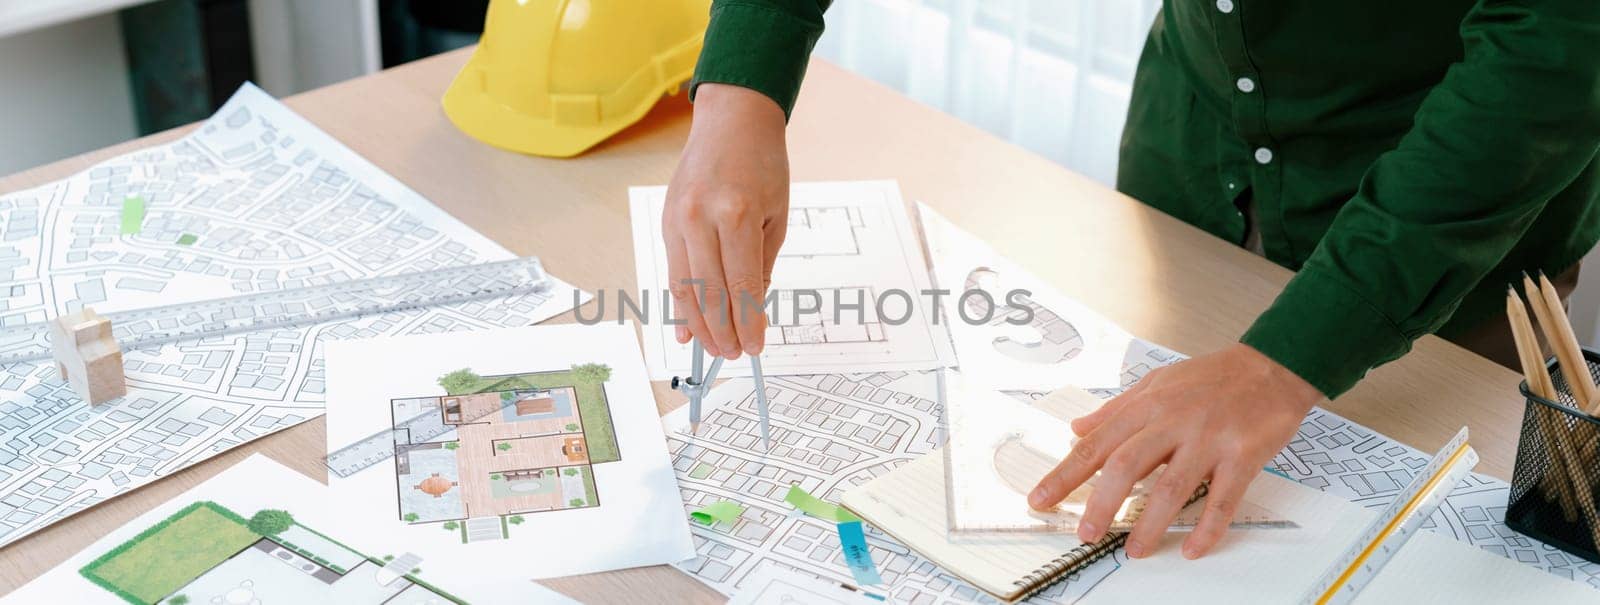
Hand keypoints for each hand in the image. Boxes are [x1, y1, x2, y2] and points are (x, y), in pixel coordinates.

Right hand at [662, 83, 789, 358]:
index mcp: (737, 214)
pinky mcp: (665, 222)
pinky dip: (679, 303)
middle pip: (709, 291)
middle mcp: (701, 218)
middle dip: (722, 330)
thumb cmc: (763, 163)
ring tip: (713, 349)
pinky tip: (685, 328)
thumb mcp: (777, 214)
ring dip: (699, 324)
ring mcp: (678, 220)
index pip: (741, 283)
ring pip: (685, 287)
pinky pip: (672, 271)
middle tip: (733, 355)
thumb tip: (752, 306)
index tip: (754, 347)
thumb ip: (762, 262)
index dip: (748, 321)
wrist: (732, 120)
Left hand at [1028, 343, 1323, 558]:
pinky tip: (1192, 548)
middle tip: (1085, 534)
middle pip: (1127, 466)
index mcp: (1147, 405)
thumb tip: (1076, 428)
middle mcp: (1173, 421)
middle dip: (1101, 503)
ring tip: (1134, 550)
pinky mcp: (1242, 456)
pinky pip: (1222, 499)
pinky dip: (1207, 528)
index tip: (1041, 498)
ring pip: (1172, 487)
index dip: (1065, 473)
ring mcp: (1209, 439)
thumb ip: (1115, 409)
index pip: (1096, 444)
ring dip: (1150, 524)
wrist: (1272, 367)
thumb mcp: (1155, 383)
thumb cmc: (1212, 377)